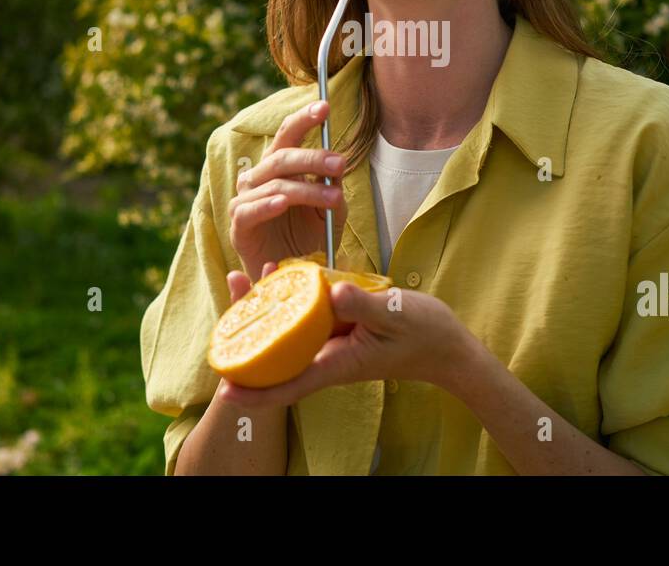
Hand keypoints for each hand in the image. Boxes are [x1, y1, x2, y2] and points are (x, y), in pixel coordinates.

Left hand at [217, 280, 474, 409]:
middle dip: (248, 338)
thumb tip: (331, 292)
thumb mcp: (395, 314)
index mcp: (336, 364)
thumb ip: (362, 304)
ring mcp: (333, 346)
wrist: (446, 347)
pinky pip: (306, 322)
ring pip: (289, 338)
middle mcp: (328, 359)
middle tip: (228, 300)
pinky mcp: (340, 331)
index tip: (222, 391)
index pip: (287, 386)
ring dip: (266, 315)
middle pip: (278, 358)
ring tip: (245, 281)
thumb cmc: (424, 335)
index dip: (253, 392)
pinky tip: (284, 277)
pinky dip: (291, 303)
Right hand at [228, 100, 347, 279]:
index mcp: (278, 166)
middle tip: (340, 163)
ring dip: (306, 190)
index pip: (287, 135)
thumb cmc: (309, 236)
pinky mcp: (238, 226)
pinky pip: (250, 210)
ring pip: (275, 185)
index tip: (324, 106)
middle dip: (313, 158)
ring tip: (333, 198)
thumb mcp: (330, 208)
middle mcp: (258, 177)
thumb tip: (337, 165)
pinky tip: (283, 202)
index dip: (303, 119)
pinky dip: (267, 205)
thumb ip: (332, 184)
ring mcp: (245, 199)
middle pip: (282, 158)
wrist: (293, 274)